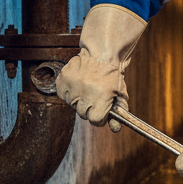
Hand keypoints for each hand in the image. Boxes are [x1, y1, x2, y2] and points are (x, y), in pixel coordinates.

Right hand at [56, 3, 145, 130]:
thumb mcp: (120, 95)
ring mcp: (71, 87)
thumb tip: (116, 129)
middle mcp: (84, 94)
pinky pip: (63, 95)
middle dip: (90, 107)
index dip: (100, 116)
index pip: (95, 120)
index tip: (102, 110)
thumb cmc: (112, 76)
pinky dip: (69, 92)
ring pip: (72, 105)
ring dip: (79, 99)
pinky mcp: (62, 81)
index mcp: (100, 98)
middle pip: (83, 114)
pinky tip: (78, 83)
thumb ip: (117, 114)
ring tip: (88, 87)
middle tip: (96, 95)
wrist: (101, 53)